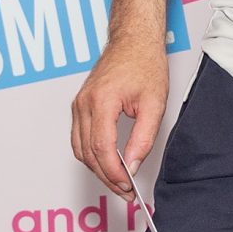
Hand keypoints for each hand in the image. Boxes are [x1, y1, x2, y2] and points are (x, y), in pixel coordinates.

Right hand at [69, 37, 169, 199]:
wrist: (134, 40)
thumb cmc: (144, 63)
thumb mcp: (154, 103)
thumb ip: (143, 138)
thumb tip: (133, 166)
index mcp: (101, 101)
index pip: (101, 148)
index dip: (113, 172)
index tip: (127, 185)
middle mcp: (84, 103)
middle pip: (87, 153)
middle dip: (106, 176)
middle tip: (125, 190)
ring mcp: (78, 104)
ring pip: (80, 148)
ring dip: (97, 168)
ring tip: (118, 181)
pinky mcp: (80, 105)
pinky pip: (79, 138)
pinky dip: (91, 154)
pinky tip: (108, 162)